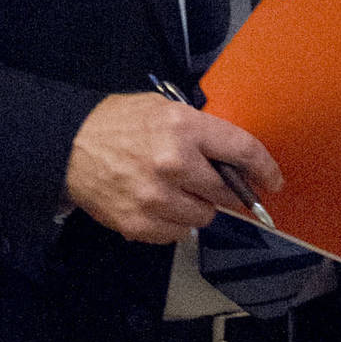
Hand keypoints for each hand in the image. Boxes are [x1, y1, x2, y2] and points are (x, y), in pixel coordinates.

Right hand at [64, 92, 282, 243]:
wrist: (68, 147)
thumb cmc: (116, 123)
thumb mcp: (162, 108)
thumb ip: (199, 130)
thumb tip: (232, 157)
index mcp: (183, 128)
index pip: (241, 150)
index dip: (264, 168)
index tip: (272, 181)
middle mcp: (174, 163)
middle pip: (225, 191)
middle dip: (226, 190)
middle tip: (214, 185)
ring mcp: (156, 198)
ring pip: (204, 217)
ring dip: (196, 207)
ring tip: (173, 190)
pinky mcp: (140, 224)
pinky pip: (178, 234)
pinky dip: (173, 222)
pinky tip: (156, 203)